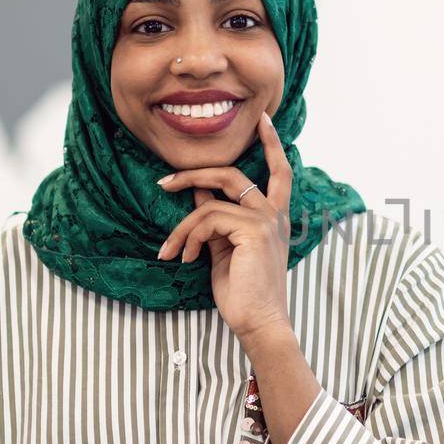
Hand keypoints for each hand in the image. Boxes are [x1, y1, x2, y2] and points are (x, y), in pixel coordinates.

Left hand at [157, 110, 293, 342]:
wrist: (259, 322)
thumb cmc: (243, 292)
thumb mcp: (225, 249)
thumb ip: (217, 219)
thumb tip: (198, 193)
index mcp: (274, 218)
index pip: (279, 172)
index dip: (271, 145)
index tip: (263, 121)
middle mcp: (275, 215)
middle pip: (232, 174)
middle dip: (194, 173)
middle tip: (164, 182)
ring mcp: (266, 221)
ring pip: (212, 199)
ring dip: (182, 225)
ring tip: (170, 250)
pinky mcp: (253, 230)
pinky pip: (208, 218)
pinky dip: (189, 237)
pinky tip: (186, 258)